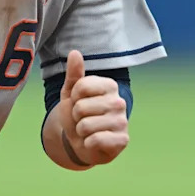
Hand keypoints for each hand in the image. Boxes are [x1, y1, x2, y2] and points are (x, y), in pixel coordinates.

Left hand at [57, 50, 128, 165]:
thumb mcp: (71, 92)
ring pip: (86, 125)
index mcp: (109, 85)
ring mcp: (123, 121)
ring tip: (88, 130)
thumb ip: (74, 73)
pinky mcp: (123, 140)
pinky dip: (88, 143)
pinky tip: (94, 141)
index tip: (78, 101)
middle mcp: (119, 101)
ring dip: (81, 131)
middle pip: (81, 107)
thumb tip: (74, 52)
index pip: (81, 86)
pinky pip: (95, 140)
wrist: (82, 141)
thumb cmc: (78, 114)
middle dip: (76, 116)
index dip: (73, 97)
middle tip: (83, 118)